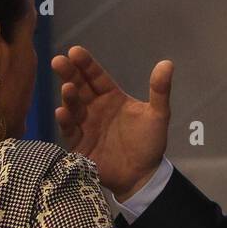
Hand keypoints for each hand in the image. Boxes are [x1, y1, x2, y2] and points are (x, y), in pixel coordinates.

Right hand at [51, 45, 171, 200]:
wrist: (143, 176)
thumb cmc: (149, 143)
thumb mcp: (158, 115)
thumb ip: (160, 90)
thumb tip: (167, 63)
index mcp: (111, 97)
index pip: (95, 77)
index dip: (86, 64)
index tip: (75, 51)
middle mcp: (95, 108)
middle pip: (79, 87)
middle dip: (69, 74)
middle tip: (59, 61)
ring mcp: (85, 126)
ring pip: (73, 107)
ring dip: (68, 97)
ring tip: (67, 88)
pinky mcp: (79, 145)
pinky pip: (69, 130)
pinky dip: (65, 121)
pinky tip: (62, 112)